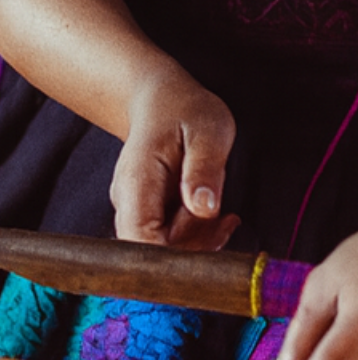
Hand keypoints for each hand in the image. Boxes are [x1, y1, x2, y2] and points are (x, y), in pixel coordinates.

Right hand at [110, 68, 238, 250]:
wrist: (162, 101)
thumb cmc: (185, 111)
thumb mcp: (207, 132)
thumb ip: (204, 170)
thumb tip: (204, 210)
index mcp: (136, 183)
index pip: (139, 241)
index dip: (170, 258)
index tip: (209, 247)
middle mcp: (129, 203)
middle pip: (153, 252)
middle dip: (195, 247)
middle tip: (227, 221)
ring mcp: (137, 210)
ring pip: (165, 248)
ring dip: (200, 241)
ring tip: (227, 217)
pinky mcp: (151, 214)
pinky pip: (172, 238)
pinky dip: (198, 235)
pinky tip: (218, 218)